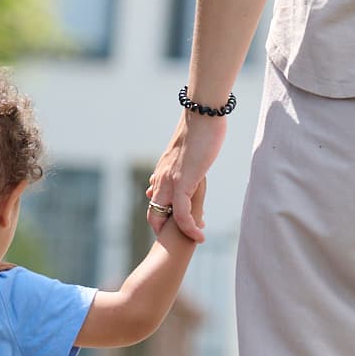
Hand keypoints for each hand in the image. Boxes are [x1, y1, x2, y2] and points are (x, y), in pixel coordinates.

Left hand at [146, 111, 227, 242]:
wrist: (201, 116)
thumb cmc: (199, 128)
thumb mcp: (186, 151)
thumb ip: (180, 164)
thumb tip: (183, 169)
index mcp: (162, 171)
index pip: (155, 200)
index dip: (163, 216)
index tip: (178, 224)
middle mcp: (162, 178)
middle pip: (153, 213)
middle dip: (165, 230)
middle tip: (184, 238)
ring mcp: (170, 182)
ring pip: (165, 217)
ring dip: (180, 232)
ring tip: (196, 239)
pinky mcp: (183, 183)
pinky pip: (182, 214)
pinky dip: (189, 228)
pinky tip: (200, 234)